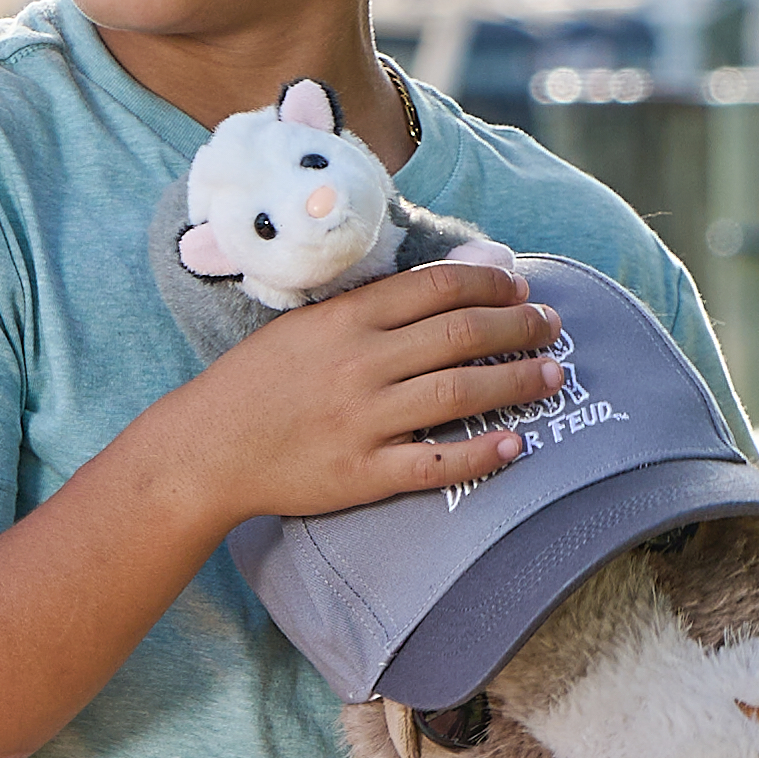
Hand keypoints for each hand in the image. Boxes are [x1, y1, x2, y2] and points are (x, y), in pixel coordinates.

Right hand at [183, 259, 562, 524]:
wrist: (205, 449)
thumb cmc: (256, 383)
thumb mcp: (304, 326)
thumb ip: (368, 308)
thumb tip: (442, 288)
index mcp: (346, 319)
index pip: (437, 287)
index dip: (490, 284)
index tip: (519, 289)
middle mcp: (361, 363)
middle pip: (462, 334)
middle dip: (520, 327)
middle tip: (553, 327)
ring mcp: (364, 420)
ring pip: (461, 392)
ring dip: (517, 381)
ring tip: (553, 375)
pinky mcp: (364, 473)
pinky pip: (436, 463)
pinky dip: (481, 454)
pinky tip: (515, 445)